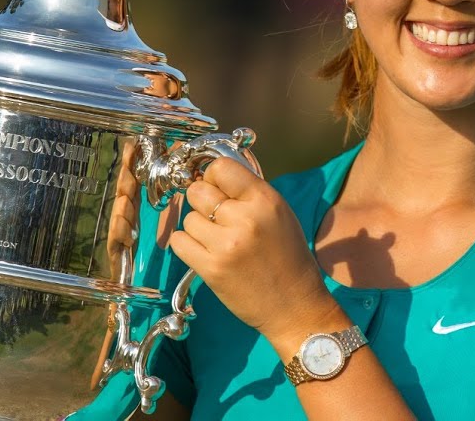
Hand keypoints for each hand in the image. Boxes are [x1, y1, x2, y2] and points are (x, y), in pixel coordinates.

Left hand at [169, 158, 339, 350]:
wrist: (295, 307)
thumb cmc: (288, 259)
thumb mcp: (280, 215)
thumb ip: (249, 195)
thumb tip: (212, 179)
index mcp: (266, 200)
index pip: (221, 168)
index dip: (212, 177)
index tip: (216, 189)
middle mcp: (246, 218)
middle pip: (197, 191)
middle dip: (202, 202)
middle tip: (216, 218)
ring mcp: (227, 245)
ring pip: (188, 219)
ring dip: (198, 229)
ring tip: (219, 242)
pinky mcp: (211, 269)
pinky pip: (179, 242)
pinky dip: (187, 246)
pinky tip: (205, 253)